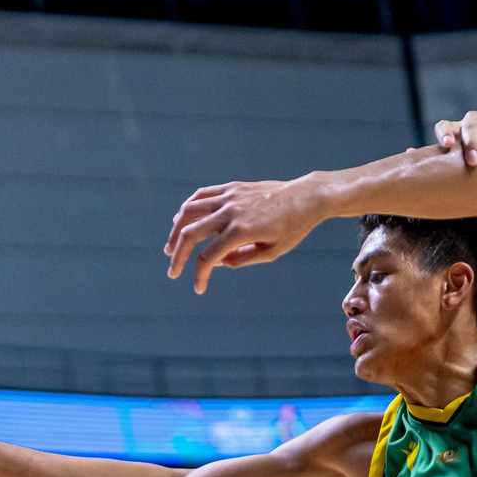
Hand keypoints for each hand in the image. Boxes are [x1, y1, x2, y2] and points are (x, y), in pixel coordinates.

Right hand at [164, 178, 325, 293]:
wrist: (306, 197)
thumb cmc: (294, 228)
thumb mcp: (272, 252)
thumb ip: (242, 259)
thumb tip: (218, 262)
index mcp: (242, 231)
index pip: (209, 257)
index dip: (200, 275)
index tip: (199, 288)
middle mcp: (231, 212)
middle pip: (191, 234)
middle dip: (178, 256)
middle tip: (172, 272)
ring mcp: (230, 196)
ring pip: (190, 211)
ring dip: (176, 230)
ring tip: (170, 247)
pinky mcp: (232, 187)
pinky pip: (202, 195)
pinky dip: (188, 208)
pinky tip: (182, 220)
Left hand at [433, 106, 476, 169]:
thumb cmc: (468, 167)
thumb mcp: (452, 165)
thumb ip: (437, 159)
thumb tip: (409, 155)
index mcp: (454, 131)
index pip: (444, 125)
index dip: (445, 133)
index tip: (447, 146)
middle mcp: (471, 122)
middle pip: (470, 123)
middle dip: (472, 142)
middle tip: (473, 162)